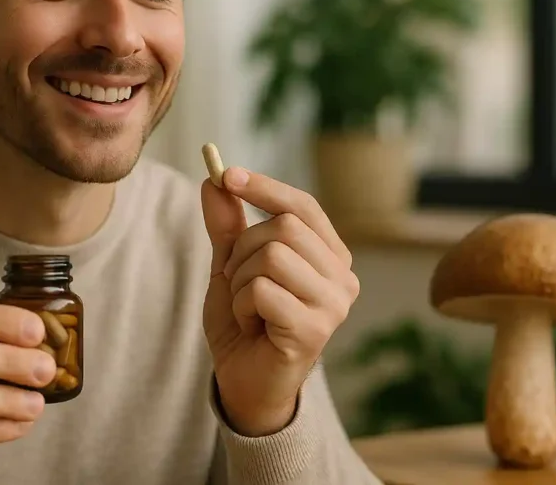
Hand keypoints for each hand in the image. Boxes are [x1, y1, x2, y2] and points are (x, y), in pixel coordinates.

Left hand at [201, 167, 359, 436]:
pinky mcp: (316, 330)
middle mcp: (342, 276)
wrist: (244, 382)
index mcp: (329, 255)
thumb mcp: (231, 266)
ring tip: (249, 308)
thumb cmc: (246, 322)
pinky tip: (252, 326)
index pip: (303, 206)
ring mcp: (333, 305)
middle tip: (238, 280)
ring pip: (272, 255)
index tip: (226, 175)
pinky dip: (243, 306)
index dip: (265, 187)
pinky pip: (264, 291)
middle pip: (284, 227)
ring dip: (242, 280)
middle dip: (243, 249)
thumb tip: (213, 181)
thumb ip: (228, 226)